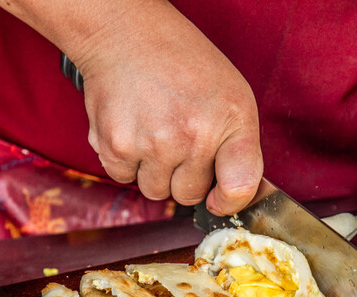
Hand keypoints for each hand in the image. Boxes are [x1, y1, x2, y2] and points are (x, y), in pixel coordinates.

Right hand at [72, 1, 262, 214]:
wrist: (127, 35)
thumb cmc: (183, 66)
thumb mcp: (233, 97)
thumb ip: (239, 150)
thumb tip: (230, 198)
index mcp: (230, 121)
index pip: (240, 188)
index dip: (229, 201)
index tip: (219, 196)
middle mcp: (192, 135)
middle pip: (189, 195)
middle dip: (184, 176)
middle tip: (177, 138)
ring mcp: (152, 143)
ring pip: (155, 191)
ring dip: (153, 170)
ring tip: (154, 132)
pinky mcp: (116, 145)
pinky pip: (123, 178)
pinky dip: (125, 161)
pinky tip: (133, 129)